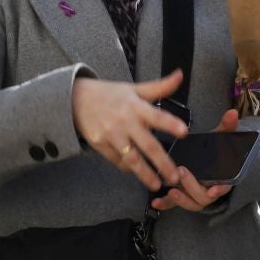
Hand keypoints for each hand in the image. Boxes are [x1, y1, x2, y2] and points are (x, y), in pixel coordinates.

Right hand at [73, 71, 189, 191]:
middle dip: (163, 163)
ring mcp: (112, 136)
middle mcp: (125, 122)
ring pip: (132, 159)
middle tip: (175, 177)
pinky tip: (136, 173)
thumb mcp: (134, 88)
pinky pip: (117, 161)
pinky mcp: (100, 146)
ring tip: (157, 185)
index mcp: (136, 106)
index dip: (170, 124)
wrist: (76, 100)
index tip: (184, 132)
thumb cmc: (110, 95)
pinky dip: (127, 168)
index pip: (157, 116)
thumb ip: (160, 86)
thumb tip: (180, 75)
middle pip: (147, 145)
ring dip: (145, 174)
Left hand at [152, 110, 238, 213]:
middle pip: (204, 196)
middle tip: (182, 173)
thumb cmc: (215, 151)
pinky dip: (166, 204)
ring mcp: (196, 196)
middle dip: (193, 186)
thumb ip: (227, 127)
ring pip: (191, 203)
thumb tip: (233, 113)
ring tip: (171, 190)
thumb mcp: (220, 138)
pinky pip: (175, 205)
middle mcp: (210, 190)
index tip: (214, 189)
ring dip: (181, 199)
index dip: (220, 189)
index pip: (224, 187)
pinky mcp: (183, 198)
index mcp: (222, 178)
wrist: (209, 163)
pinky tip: (156, 202)